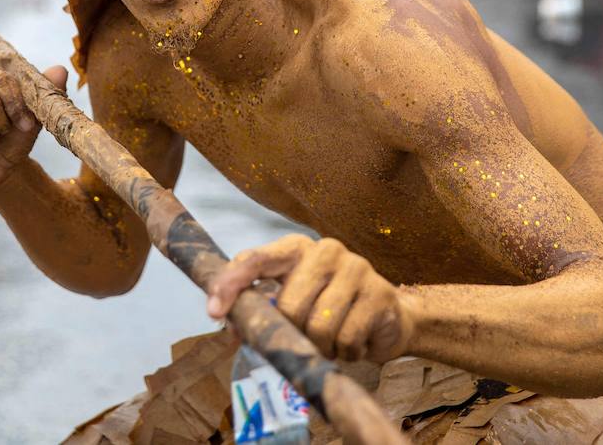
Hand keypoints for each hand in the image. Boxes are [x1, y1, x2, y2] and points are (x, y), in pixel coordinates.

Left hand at [206, 235, 411, 362]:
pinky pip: (347, 338)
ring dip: (322, 347)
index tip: (213, 311)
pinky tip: (354, 343)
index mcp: (295, 249)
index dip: (231, 284)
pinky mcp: (379, 293)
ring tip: (333, 342)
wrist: (389, 318)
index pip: (255, 259)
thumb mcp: (294, 303)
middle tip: (306, 340)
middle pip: (290, 305)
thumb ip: (262, 309)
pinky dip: (346, 353)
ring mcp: (355, 268)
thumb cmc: (331, 309)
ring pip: (320, 325)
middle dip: (294, 334)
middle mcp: (325, 250)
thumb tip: (228, 325)